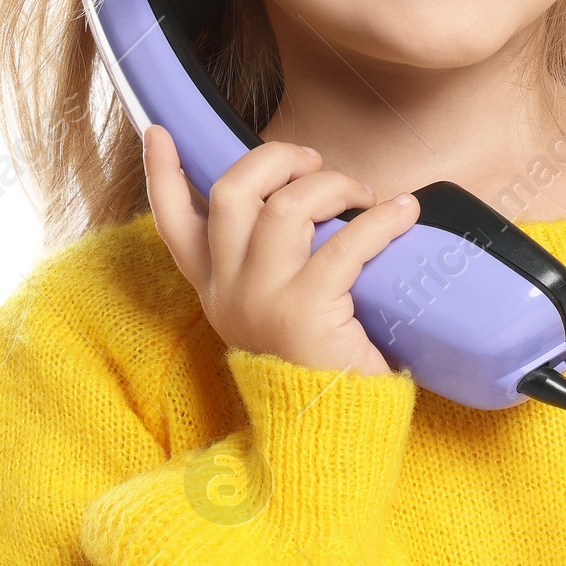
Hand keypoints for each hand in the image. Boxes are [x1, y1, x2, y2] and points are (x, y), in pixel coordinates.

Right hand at [144, 127, 419, 375]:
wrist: (331, 434)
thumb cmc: (318, 364)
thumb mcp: (274, 313)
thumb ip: (272, 266)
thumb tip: (304, 202)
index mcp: (215, 290)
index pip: (173, 224)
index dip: (162, 174)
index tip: (161, 131)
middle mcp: (228, 293)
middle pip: (233, 193)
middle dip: (275, 159)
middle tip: (313, 162)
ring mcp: (263, 301)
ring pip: (286, 207)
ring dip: (332, 185)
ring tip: (364, 194)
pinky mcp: (307, 312)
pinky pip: (345, 243)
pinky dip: (380, 221)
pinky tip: (405, 214)